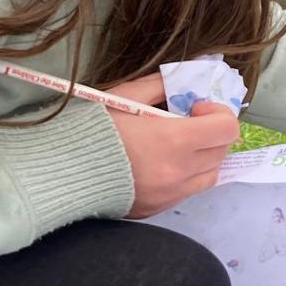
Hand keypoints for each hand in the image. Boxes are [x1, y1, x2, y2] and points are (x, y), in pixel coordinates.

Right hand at [104, 72, 241, 217]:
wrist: (59, 171)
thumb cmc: (92, 128)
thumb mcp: (125, 95)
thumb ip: (162, 84)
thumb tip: (187, 76)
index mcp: (173, 141)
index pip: (226, 128)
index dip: (218, 112)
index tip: (194, 108)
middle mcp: (178, 172)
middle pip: (222, 151)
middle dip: (213, 132)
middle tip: (189, 122)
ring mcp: (169, 195)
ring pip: (211, 175)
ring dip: (205, 155)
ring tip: (180, 144)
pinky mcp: (158, 209)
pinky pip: (189, 191)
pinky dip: (188, 174)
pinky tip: (164, 162)